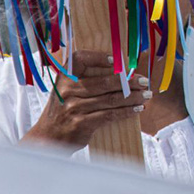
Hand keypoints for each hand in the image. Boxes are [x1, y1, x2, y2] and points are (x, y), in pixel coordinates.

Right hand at [21, 50, 149, 149]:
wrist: (48, 137)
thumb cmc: (64, 109)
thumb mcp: (67, 90)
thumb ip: (85, 80)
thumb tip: (121, 72)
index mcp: (64, 76)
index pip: (81, 58)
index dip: (99, 56)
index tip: (117, 59)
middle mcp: (68, 89)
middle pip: (104, 82)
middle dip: (129, 81)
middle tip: (144, 81)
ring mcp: (74, 107)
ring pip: (111, 99)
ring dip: (133, 97)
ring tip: (146, 95)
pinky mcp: (81, 123)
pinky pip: (110, 115)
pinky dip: (126, 111)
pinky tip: (137, 109)